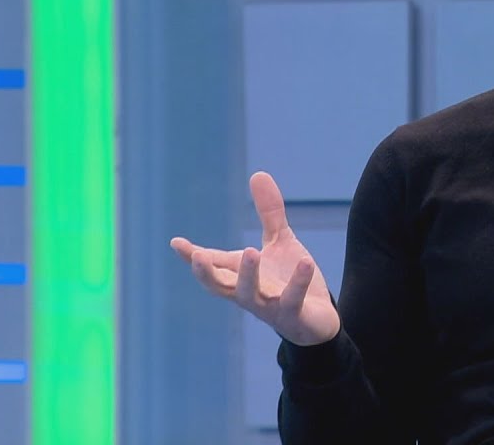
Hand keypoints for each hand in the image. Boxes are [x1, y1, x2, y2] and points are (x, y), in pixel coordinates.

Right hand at [170, 171, 340, 346]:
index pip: (212, 265)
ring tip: (250, 251)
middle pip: (220, 286)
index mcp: (240, 276)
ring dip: (249, 275)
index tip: (176, 243)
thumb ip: (269, 213)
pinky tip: (306, 262)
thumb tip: (258, 173)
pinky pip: (294, 298)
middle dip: (207, 273)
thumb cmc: (289, 280)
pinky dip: (299, 281)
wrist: (317, 320)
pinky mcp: (294, 314)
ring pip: (252, 295)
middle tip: (197, 257)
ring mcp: (270, 306)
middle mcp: (249, 293)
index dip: (192, 256)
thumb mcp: (280, 242)